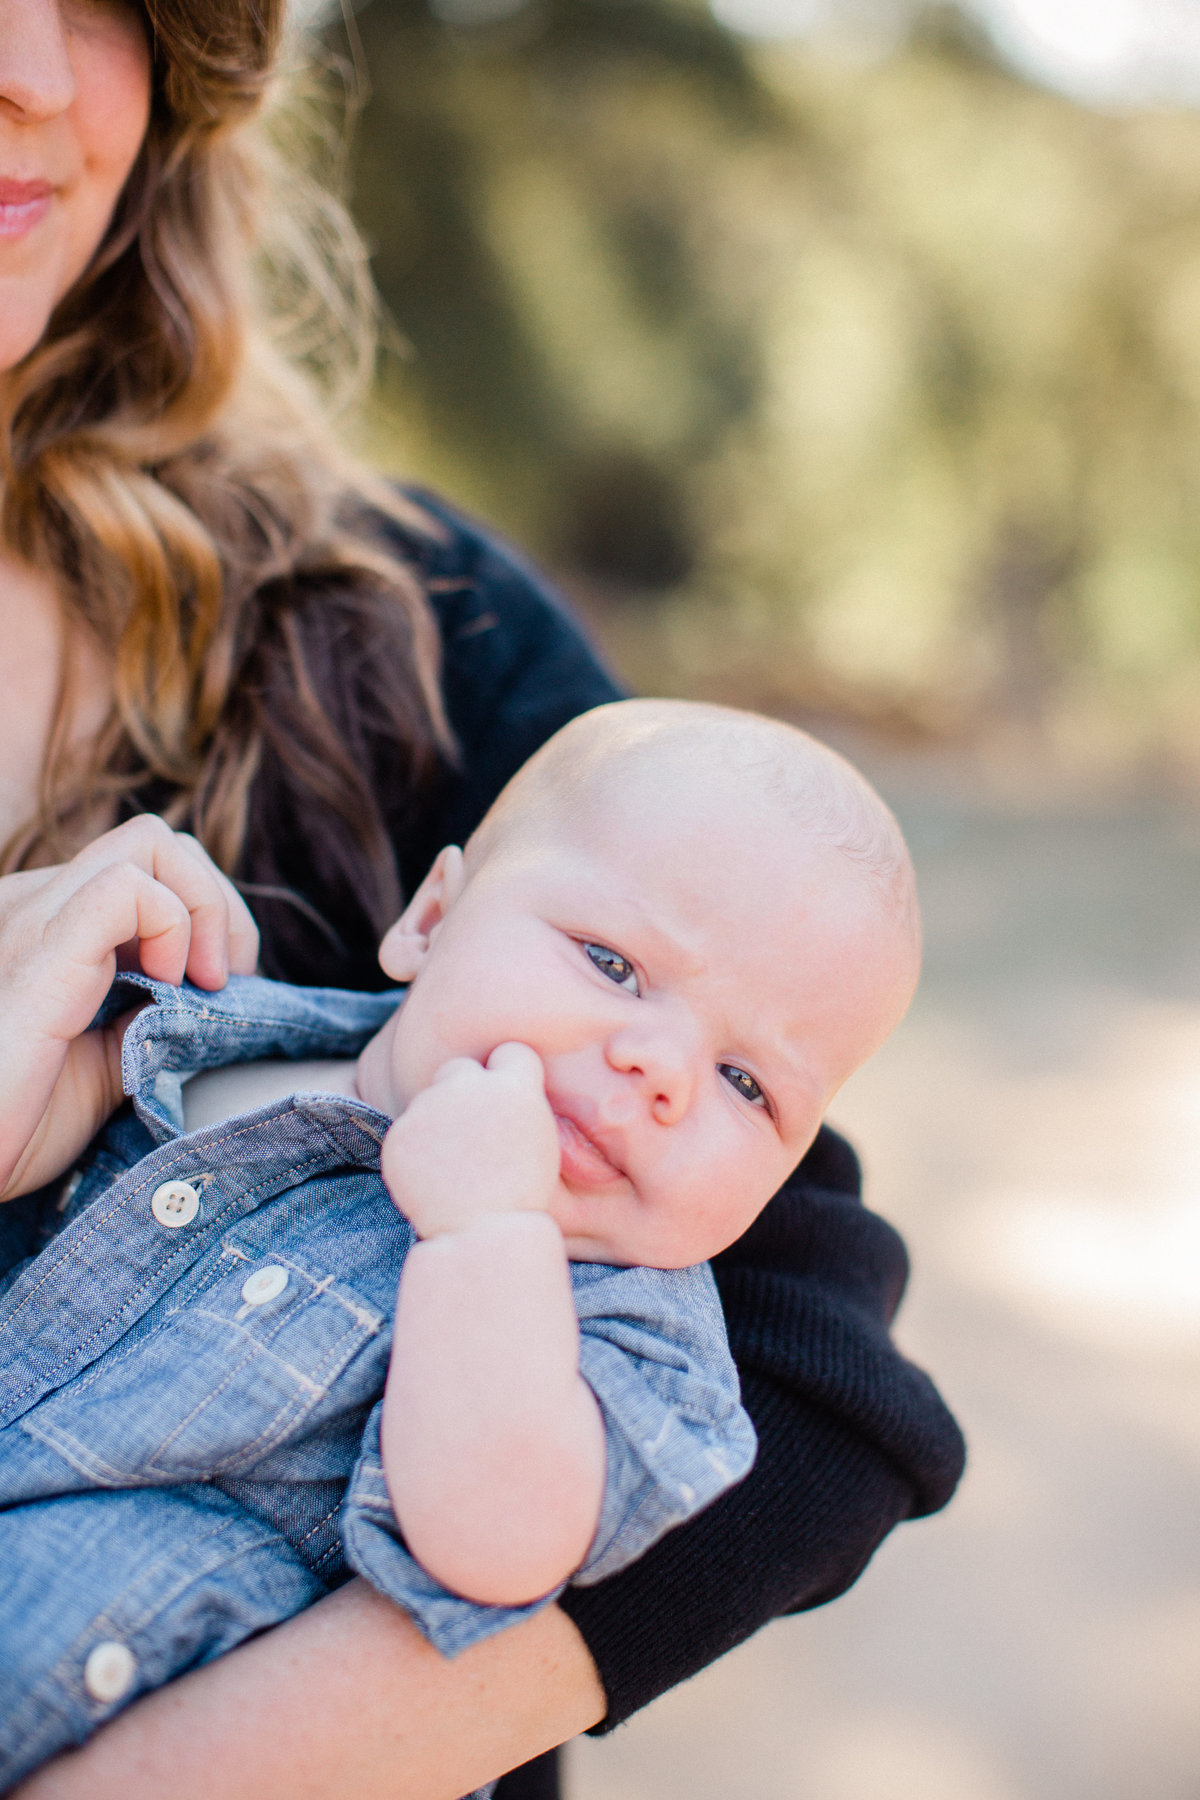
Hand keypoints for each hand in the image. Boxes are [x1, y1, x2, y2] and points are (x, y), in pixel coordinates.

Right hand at [0, 816, 258, 1199]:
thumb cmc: (12, 1127)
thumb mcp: (103, 1066)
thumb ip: (149, 1020)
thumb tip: (210, 998)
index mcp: (51, 927)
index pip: (152, 866)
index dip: (208, 913)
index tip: (224, 987)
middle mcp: (37, 906)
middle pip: (161, 842)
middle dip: (219, 903)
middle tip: (225, 983)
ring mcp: (35, 919)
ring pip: (151, 841)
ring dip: (206, 907)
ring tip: (202, 983)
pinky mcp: (41, 950)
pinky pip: (126, 885)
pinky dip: (175, 923)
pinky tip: (168, 985)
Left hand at [380, 1042, 561, 1239]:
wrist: (480, 1233)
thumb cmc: (521, 1196)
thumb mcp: (540, 1143)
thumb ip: (521, 1107)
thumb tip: (506, 1092)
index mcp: (513, 1088)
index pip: (511, 1053)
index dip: (511, 1073)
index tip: (508, 1096)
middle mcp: (468, 1087)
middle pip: (460, 1068)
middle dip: (465, 1090)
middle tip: (472, 1130)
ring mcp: (429, 1107)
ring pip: (429, 1100)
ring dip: (438, 1121)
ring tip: (454, 1165)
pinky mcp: (399, 1131)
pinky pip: (408, 1129)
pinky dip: (416, 1147)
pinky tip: (433, 1176)